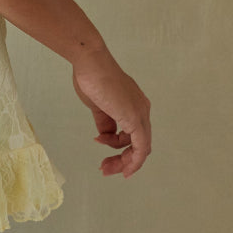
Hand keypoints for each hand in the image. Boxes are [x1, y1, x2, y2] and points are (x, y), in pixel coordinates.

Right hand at [71, 45, 151, 177]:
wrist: (90, 63)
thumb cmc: (91, 77)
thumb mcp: (98, 105)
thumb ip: (104, 121)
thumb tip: (105, 135)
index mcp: (134, 105)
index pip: (134, 134)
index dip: (121, 148)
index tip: (107, 158)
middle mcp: (142, 110)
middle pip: (139, 144)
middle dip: (123, 160)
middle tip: (105, 169)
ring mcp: (140, 114)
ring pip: (141, 149)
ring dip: (123, 162)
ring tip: (104, 166)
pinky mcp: (135, 119)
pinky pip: (140, 148)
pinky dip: (132, 161)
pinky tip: (119, 166)